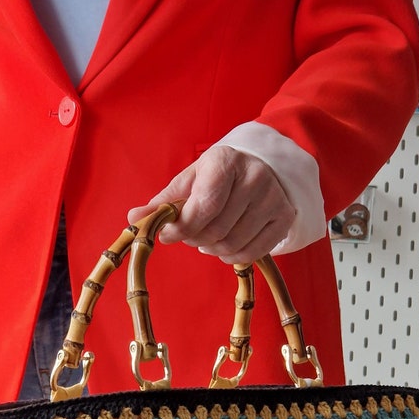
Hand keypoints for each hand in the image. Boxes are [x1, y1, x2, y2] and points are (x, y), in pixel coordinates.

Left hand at [127, 145, 295, 264]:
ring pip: (232, 245)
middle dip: (195, 239)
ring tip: (208, 238)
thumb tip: (133, 219)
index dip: (181, 228)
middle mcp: (255, 176)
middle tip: (191, 234)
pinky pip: (251, 253)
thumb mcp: (189, 182)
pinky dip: (232, 257)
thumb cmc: (218, 179)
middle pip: (215, 230)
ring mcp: (273, 198)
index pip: (202, 207)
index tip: (168, 234)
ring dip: (211, 249)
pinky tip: (225, 247)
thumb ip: (162, 203)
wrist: (261, 171)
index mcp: (225, 161)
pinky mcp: (284, 218)